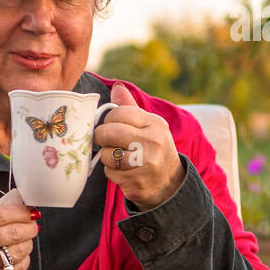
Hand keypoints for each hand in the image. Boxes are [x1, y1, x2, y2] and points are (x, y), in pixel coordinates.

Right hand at [0, 203, 38, 269]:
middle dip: (30, 227)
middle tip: (32, 226)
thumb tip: (17, 205)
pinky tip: (18, 258)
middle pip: (13, 232)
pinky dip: (23, 262)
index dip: (22, 212)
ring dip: (27, 244)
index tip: (29, 212)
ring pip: (19, 251)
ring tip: (24, 242)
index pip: (1, 214)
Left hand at [93, 83, 184, 210]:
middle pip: (110, 132)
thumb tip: (116, 87)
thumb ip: (129, 107)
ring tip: (117, 157)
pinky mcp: (137, 182)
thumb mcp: (147, 126)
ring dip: (106, 157)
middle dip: (100, 137)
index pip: (119, 113)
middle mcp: (153, 142)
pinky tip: (123, 171)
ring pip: (107, 154)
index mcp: (155, 124)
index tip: (109, 125)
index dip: (108, 119)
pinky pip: (110, 173)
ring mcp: (146, 163)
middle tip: (103, 140)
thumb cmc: (152, 148)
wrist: (168, 182)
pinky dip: (111, 172)